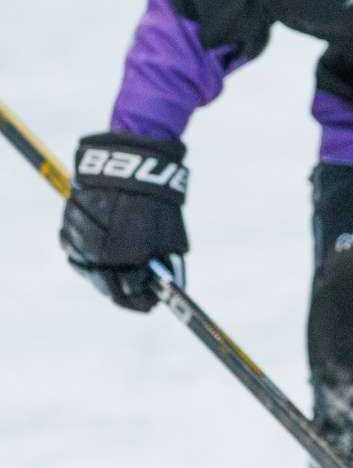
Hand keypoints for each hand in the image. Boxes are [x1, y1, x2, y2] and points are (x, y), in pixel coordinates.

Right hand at [61, 131, 188, 311]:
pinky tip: (103, 256)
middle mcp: (99, 254)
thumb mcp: (170, 234)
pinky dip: (89, 256)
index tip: (152, 304)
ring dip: (105, 274)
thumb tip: (169, 287)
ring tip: (121, 273)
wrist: (129, 164)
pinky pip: (76, 253)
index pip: (132, 293)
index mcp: (127, 258)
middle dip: (125, 292)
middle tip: (138, 294)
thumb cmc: (156, 200)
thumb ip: (166, 263)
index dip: (144, 302)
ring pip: (90, 271)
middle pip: (108, 286)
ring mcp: (80, 241)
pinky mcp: (67, 227)